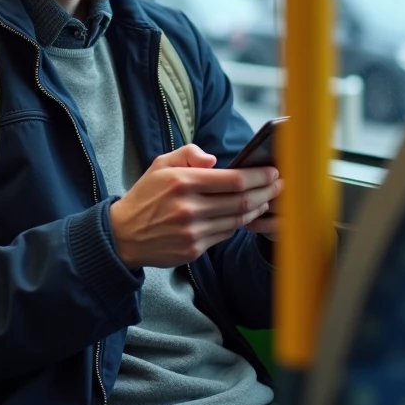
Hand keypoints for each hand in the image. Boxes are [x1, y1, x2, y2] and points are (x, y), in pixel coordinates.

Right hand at [108, 144, 282, 268]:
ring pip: (237, 221)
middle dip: (266, 192)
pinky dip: (237, 225)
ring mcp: (192, 231)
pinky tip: (244, 216)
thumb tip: (214, 160)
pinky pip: (224, 235)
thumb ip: (188, 155)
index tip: (272, 172)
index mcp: (182, 182)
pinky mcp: (193, 249)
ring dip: (256, 210)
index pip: (233, 180)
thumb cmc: (146, 195)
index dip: (259, 177)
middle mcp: (188, 208)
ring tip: (266, 199)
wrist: (124, 234)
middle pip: (241, 202)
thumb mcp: (161, 165)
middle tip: (279, 185)